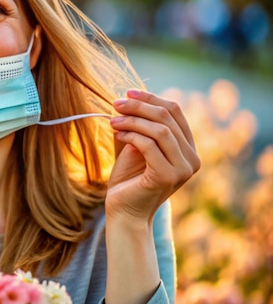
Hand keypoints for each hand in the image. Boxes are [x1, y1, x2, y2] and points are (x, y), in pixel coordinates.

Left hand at [107, 89, 199, 223]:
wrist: (124, 212)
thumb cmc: (129, 179)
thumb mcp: (138, 146)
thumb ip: (143, 126)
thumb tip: (132, 98)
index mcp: (188, 149)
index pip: (175, 112)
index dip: (151, 99)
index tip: (128, 92)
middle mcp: (192, 159)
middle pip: (168, 117)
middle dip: (139, 106)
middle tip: (116, 104)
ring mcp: (183, 169)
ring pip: (159, 130)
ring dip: (132, 120)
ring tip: (112, 120)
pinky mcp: (168, 176)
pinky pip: (148, 145)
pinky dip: (130, 135)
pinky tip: (116, 134)